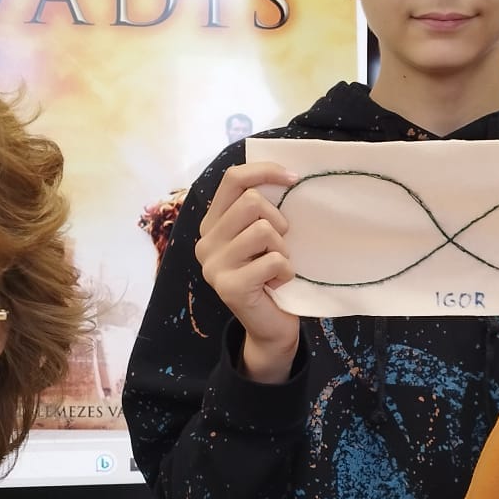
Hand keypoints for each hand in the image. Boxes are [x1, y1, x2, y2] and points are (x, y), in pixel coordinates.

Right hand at [195, 162, 300, 382]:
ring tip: (276, 267)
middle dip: (278, 220)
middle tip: (280, 244)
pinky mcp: (229, 286)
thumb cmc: (270, 276)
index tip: (293, 178)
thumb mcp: (262, 237)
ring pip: (263, 230)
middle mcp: (205, 243)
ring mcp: (214, 266)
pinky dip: (285, 271)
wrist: (269, 326)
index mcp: (211, 225)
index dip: (264, 171)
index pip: (233, 179)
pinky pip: (272, 260)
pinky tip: (277, 284)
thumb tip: (286, 175)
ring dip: (282, 249)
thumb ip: (259, 211)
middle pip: (251, 202)